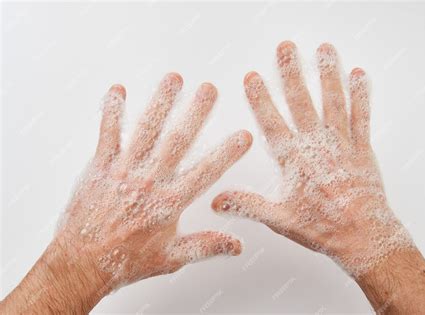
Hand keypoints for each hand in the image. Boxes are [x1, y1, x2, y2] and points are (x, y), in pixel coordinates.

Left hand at [1, 73, 251, 313]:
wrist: (81, 263)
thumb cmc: (125, 260)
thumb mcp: (171, 258)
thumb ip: (206, 246)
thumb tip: (237, 244)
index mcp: (169, 202)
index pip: (206, 172)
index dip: (228, 153)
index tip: (243, 136)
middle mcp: (149, 181)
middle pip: (178, 141)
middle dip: (196, 113)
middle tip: (209, 91)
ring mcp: (124, 171)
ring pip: (146, 130)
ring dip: (161, 103)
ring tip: (174, 79)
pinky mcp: (101, 166)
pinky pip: (107, 133)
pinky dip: (112, 111)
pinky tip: (118, 90)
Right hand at [212, 42, 424, 313]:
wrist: (364, 236)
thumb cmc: (323, 228)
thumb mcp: (279, 219)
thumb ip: (248, 205)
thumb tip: (218, 200)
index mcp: (294, 160)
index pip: (271, 121)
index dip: (260, 98)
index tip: (252, 77)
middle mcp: (316, 145)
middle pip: (301, 101)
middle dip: (291, 72)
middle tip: (286, 49)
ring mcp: (341, 143)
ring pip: (332, 100)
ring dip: (327, 73)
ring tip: (323, 50)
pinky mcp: (361, 147)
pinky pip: (361, 115)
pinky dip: (360, 94)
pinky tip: (358, 76)